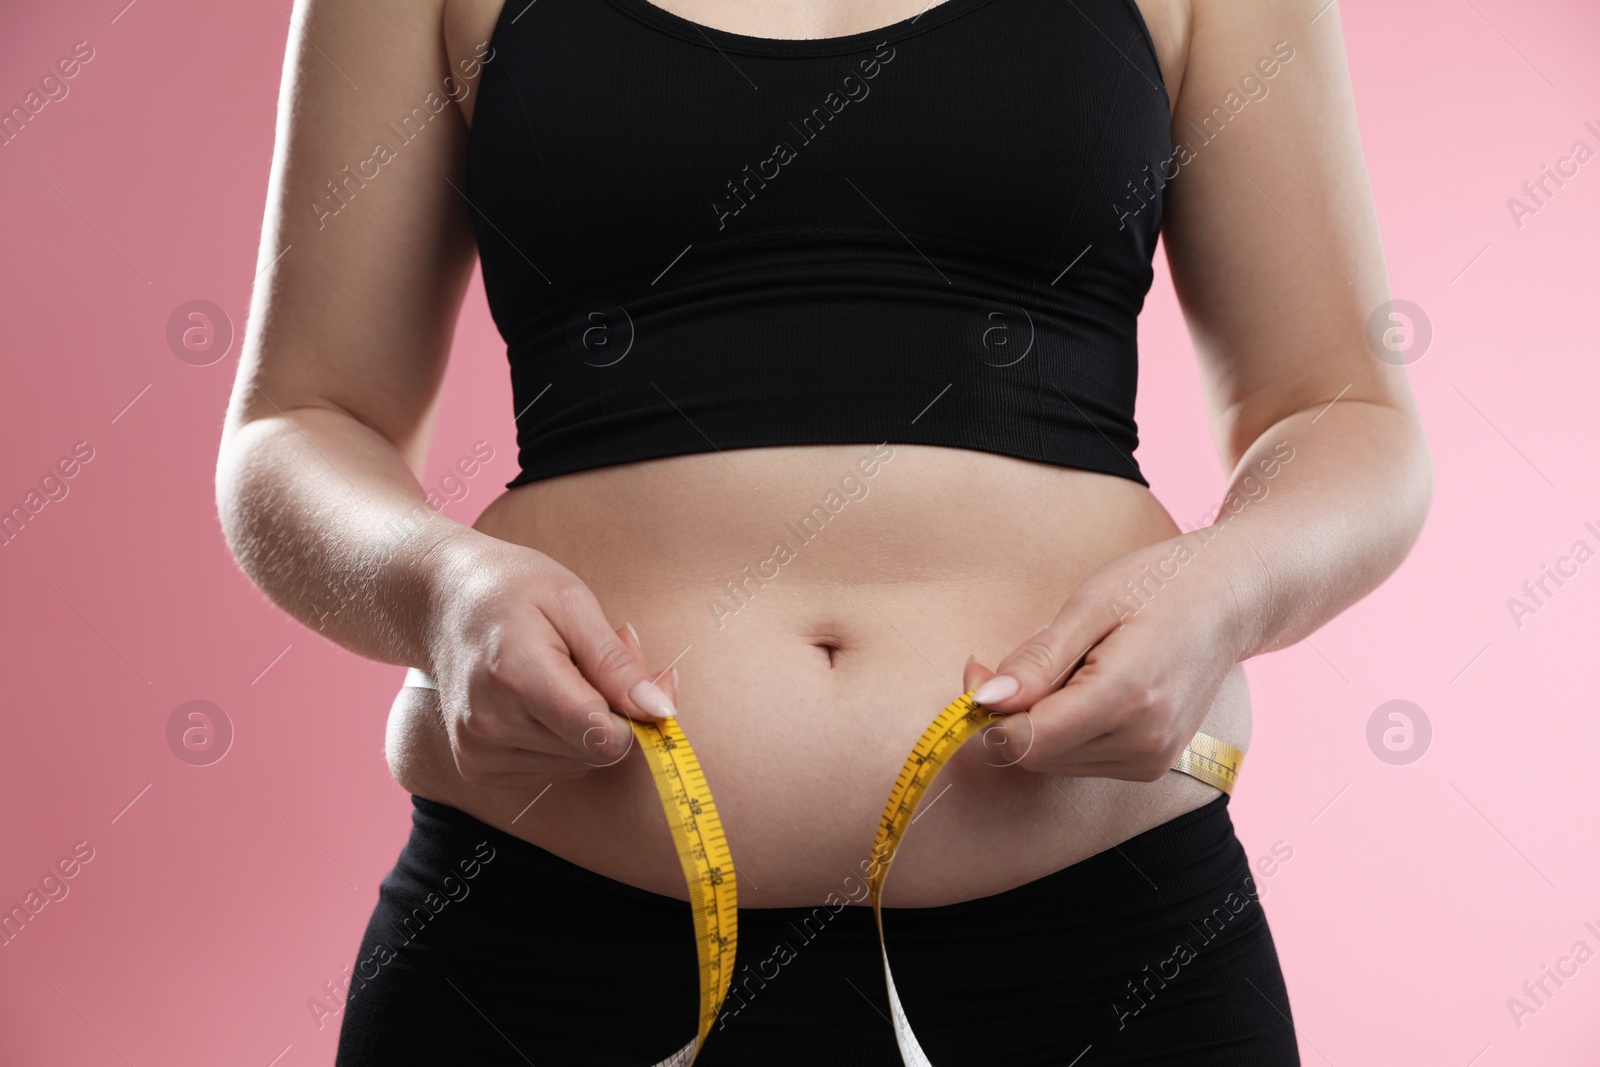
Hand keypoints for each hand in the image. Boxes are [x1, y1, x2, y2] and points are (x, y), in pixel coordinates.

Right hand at [424, 536, 680, 787]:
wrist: (442, 601)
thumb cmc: (511, 590)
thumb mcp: (572, 601)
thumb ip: (616, 663)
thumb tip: (659, 711)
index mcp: (516, 676)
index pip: (602, 735)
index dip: (636, 715)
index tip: (639, 676)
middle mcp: (490, 725)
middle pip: (595, 751)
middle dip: (614, 710)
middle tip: (599, 656)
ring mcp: (478, 751)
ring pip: (578, 764)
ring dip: (588, 725)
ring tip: (566, 673)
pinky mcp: (476, 766)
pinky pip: (552, 769)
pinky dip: (562, 738)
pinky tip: (543, 699)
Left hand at [964, 534, 1253, 780]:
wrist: (1232, 599)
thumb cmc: (1161, 586)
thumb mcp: (1090, 605)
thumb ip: (1037, 661)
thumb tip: (984, 700)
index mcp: (1127, 698)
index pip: (1027, 740)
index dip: (988, 712)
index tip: (979, 668)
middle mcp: (1143, 742)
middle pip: (1035, 754)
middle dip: (1011, 712)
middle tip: (1023, 656)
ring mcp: (1152, 760)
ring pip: (1052, 761)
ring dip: (1040, 721)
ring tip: (1073, 665)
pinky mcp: (1151, 765)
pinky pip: (1079, 760)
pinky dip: (1065, 729)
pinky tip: (1089, 687)